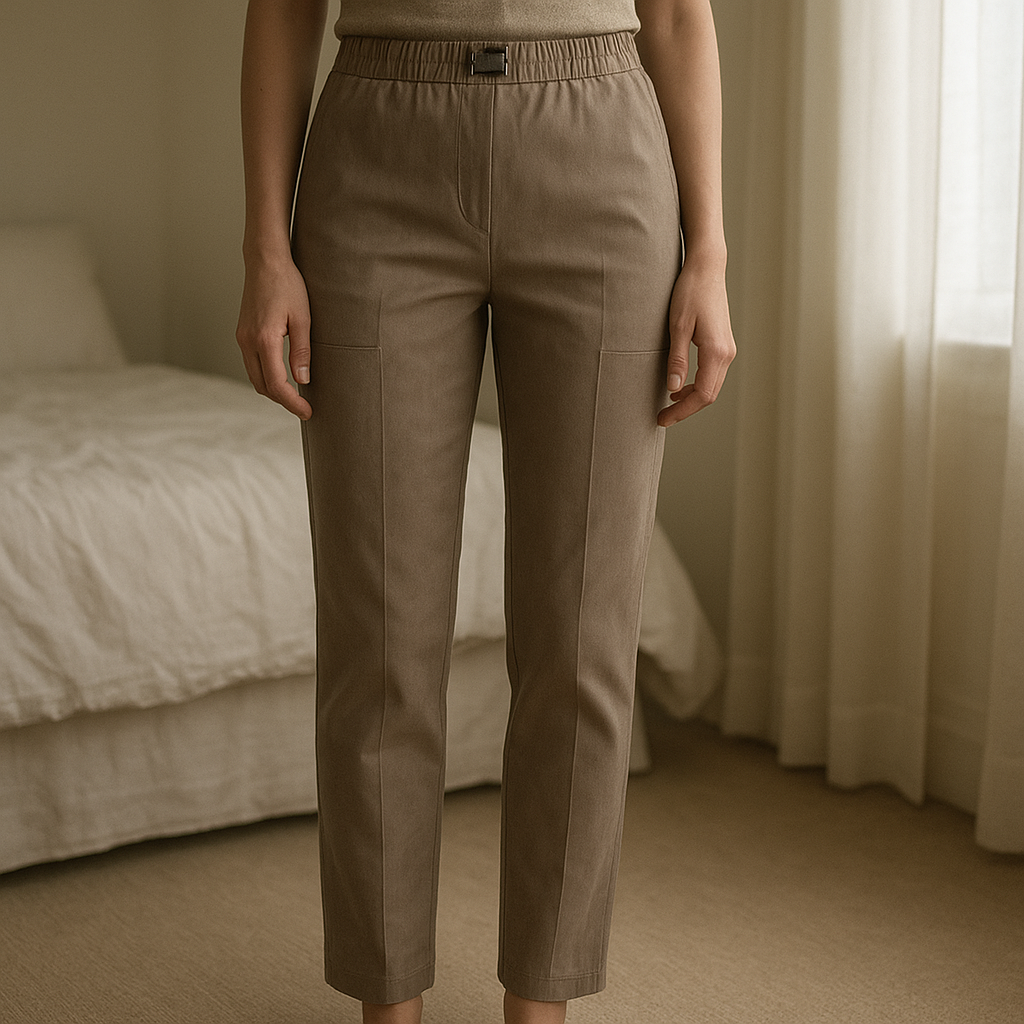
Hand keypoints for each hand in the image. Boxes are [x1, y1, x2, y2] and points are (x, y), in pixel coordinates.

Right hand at [235, 255, 312, 419]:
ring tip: (296, 396)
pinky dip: (266, 376)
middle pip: (262, 386)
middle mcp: (248, 341)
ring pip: (255, 377)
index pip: (277, 384)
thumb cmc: (288, 284)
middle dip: (283, 400)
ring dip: (273, 390)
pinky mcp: (242, 333)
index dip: (292, 402)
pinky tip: (283, 377)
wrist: (265, 261)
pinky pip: (252, 364)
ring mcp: (242, 338)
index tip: (308, 412)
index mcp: (264, 339)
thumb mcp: (303, 318)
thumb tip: (303, 381)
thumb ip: (302, 351)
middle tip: (305, 408)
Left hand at [658, 256, 735, 427]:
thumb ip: (677, 360)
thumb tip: (673, 388)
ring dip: (692, 398)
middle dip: (686, 409)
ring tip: (668, 403)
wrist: (707, 268)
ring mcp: (727, 349)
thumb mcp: (678, 327)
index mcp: (716, 352)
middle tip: (662, 417)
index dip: (682, 411)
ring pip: (712, 386)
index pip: (702, 395)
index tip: (662, 418)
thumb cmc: (690, 292)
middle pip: (709, 395)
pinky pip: (712, 374)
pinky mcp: (723, 344)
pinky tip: (680, 385)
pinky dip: (697, 386)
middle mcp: (726, 354)